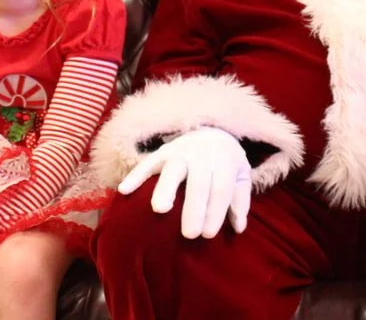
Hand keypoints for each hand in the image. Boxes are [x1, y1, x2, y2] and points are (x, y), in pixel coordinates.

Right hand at [118, 126, 252, 239]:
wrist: (212, 130)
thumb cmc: (226, 161)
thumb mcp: (241, 174)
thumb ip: (240, 200)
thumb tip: (238, 228)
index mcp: (224, 160)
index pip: (220, 188)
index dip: (215, 211)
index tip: (208, 234)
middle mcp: (201, 154)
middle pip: (198, 182)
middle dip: (194, 208)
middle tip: (189, 234)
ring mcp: (180, 152)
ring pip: (172, 169)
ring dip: (166, 188)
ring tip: (160, 210)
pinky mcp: (161, 152)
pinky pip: (147, 163)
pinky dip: (135, 176)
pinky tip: (124, 190)